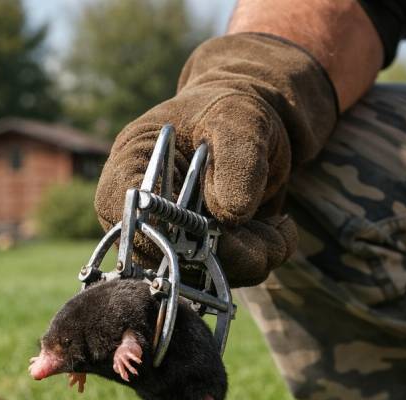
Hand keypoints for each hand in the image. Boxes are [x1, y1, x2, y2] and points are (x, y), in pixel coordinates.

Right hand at [94, 33, 337, 286]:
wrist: (250, 130)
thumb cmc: (233, 113)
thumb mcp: (240, 119)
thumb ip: (237, 160)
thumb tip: (232, 214)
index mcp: (130, 167)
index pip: (126, 212)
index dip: (168, 229)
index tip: (221, 225)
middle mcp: (137, 212)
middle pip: (162, 256)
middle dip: (226, 253)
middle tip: (273, 235)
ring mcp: (162, 240)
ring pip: (196, 276)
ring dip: (249, 261)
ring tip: (279, 230)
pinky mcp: (190, 259)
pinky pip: (219, 279)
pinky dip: (257, 263)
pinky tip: (275, 233)